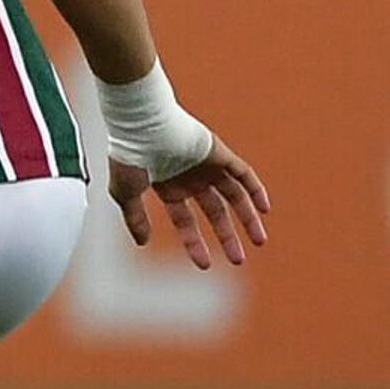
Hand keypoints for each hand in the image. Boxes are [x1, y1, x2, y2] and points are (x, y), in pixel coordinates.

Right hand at [112, 137, 269, 269]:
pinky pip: (243, 174)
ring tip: (259, 240)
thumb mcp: (125, 192)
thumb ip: (134, 218)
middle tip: (238, 260)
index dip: (194, 243)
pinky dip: (255, 190)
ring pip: (234, 195)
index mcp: (169, 187)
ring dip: (247, 218)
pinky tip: (264, 209)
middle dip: (227, 236)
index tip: (204, 265)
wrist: (139, 123)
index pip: (186, 220)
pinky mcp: (218, 153)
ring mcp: (206, 166)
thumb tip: (142, 242)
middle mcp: (190, 178)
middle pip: (215, 212)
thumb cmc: (128, 154)